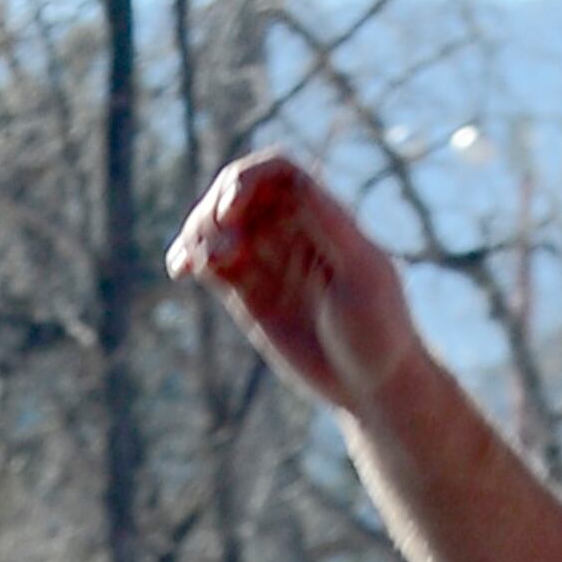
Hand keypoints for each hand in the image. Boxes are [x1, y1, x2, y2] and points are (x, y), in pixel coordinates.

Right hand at [167, 150, 421, 418]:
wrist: (374, 389)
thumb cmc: (380, 332)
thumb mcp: (364, 275)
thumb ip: (330, 225)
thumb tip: (295, 179)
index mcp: (321, 215)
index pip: (274, 172)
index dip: (246, 178)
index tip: (232, 208)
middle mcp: (290, 230)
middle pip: (236, 192)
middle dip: (215, 208)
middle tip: (218, 247)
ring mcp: (267, 260)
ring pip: (217, 226)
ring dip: (198, 233)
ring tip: (200, 263)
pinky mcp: (248, 292)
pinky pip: (210, 263)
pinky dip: (191, 258)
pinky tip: (181, 269)